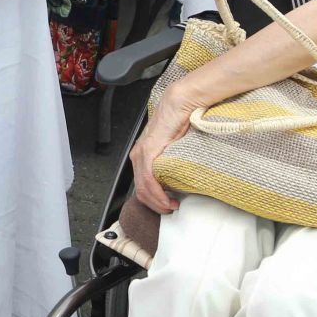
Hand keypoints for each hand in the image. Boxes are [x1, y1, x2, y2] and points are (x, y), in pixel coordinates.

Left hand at [129, 94, 192, 214]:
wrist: (179, 106)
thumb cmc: (178, 124)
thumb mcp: (172, 150)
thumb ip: (169, 163)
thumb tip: (176, 180)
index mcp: (141, 156)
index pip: (141, 187)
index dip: (154, 202)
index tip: (167, 207)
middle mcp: (137, 156)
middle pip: (140, 191)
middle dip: (156, 206)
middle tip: (170, 210)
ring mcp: (141, 154)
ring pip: (143, 188)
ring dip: (158, 202)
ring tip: (171, 206)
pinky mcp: (148, 151)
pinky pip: (148, 179)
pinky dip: (158, 193)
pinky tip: (167, 199)